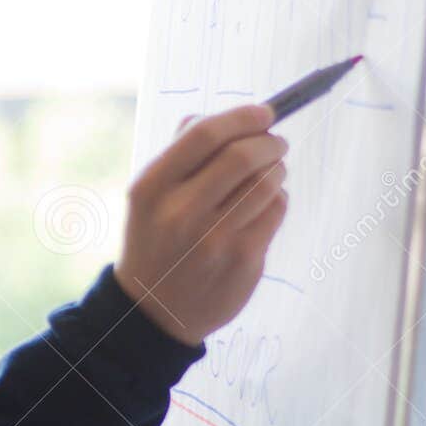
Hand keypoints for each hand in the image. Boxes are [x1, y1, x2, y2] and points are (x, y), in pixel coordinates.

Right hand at [114, 103, 288, 347]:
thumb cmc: (155, 242)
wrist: (152, 312)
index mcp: (153, 188)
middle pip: (242, 155)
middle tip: (275, 143)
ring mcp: (214, 239)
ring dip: (277, 169)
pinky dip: (277, 199)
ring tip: (271, 172)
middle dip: (269, 141)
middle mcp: (181, 213)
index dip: (242, 117)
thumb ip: (179, 154)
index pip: (205, 135)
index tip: (263, 113)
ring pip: (266, 182)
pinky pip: (275, 211)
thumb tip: (224, 117)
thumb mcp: (148, 198)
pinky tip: (264, 204)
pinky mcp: (243, 259)